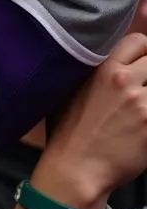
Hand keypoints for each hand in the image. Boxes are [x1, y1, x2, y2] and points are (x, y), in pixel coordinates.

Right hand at [37, 33, 146, 206]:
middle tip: (140, 90)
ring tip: (140, 106)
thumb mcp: (73, 88)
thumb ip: (96, 69)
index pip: (138, 41)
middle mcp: (124, 80)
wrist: (75, 167)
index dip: (142, 53)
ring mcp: (142, 103)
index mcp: (102, 67)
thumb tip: (116, 58)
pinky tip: (142, 122)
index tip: (139, 67)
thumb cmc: (69, 130)